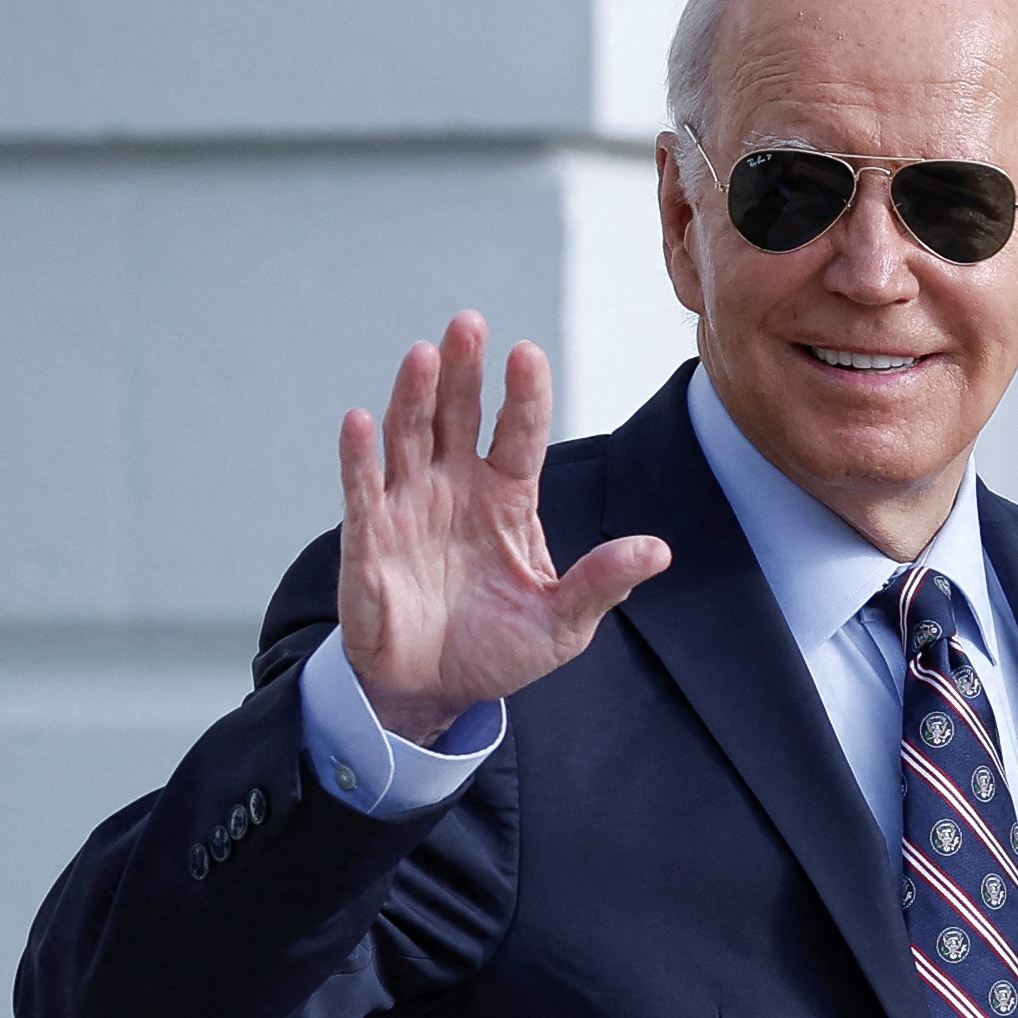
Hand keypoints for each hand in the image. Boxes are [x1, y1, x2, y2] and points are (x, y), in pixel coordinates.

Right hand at [337, 313, 671, 738]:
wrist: (434, 693)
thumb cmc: (497, 651)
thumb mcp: (562, 623)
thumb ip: (602, 582)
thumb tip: (659, 552)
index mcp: (507, 498)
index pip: (519, 433)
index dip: (524, 395)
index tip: (528, 355)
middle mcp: (456, 488)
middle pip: (458, 415)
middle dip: (463, 371)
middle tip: (469, 324)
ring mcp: (410, 507)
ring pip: (410, 436)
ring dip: (414, 396)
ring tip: (424, 355)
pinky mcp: (369, 538)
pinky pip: (362, 490)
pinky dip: (359, 456)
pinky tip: (359, 420)